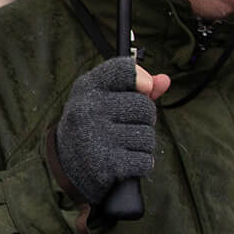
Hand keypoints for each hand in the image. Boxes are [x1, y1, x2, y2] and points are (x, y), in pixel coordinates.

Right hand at [53, 55, 171, 207]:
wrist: (69, 163)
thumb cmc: (94, 123)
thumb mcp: (106, 99)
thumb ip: (136, 88)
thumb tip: (164, 81)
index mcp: (87, 87)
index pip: (124, 69)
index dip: (141, 79)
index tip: (144, 90)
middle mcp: (88, 108)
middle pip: (144, 107)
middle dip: (145, 119)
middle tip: (128, 125)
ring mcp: (95, 136)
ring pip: (147, 136)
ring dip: (142, 144)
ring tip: (124, 144)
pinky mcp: (105, 164)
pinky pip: (144, 160)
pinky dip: (141, 163)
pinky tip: (125, 161)